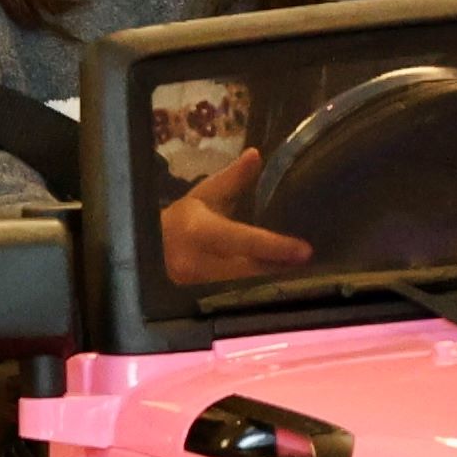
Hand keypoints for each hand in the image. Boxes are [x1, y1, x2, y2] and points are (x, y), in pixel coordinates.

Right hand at [160, 151, 312, 290]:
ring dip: (273, 283)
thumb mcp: (204, 196)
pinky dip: (257, 294)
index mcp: (198, 231)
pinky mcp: (199, 302)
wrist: (146, 252)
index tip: (304, 250)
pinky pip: (235, 300)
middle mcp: (196, 263)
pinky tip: (276, 287)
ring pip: (244, 290)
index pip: (243, 240)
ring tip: (301, 276)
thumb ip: (232, 179)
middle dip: (281, 269)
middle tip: (310, 265)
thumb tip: (256, 154)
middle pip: (249, 272)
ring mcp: (196, 288)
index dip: (275, 246)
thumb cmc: (181, 221)